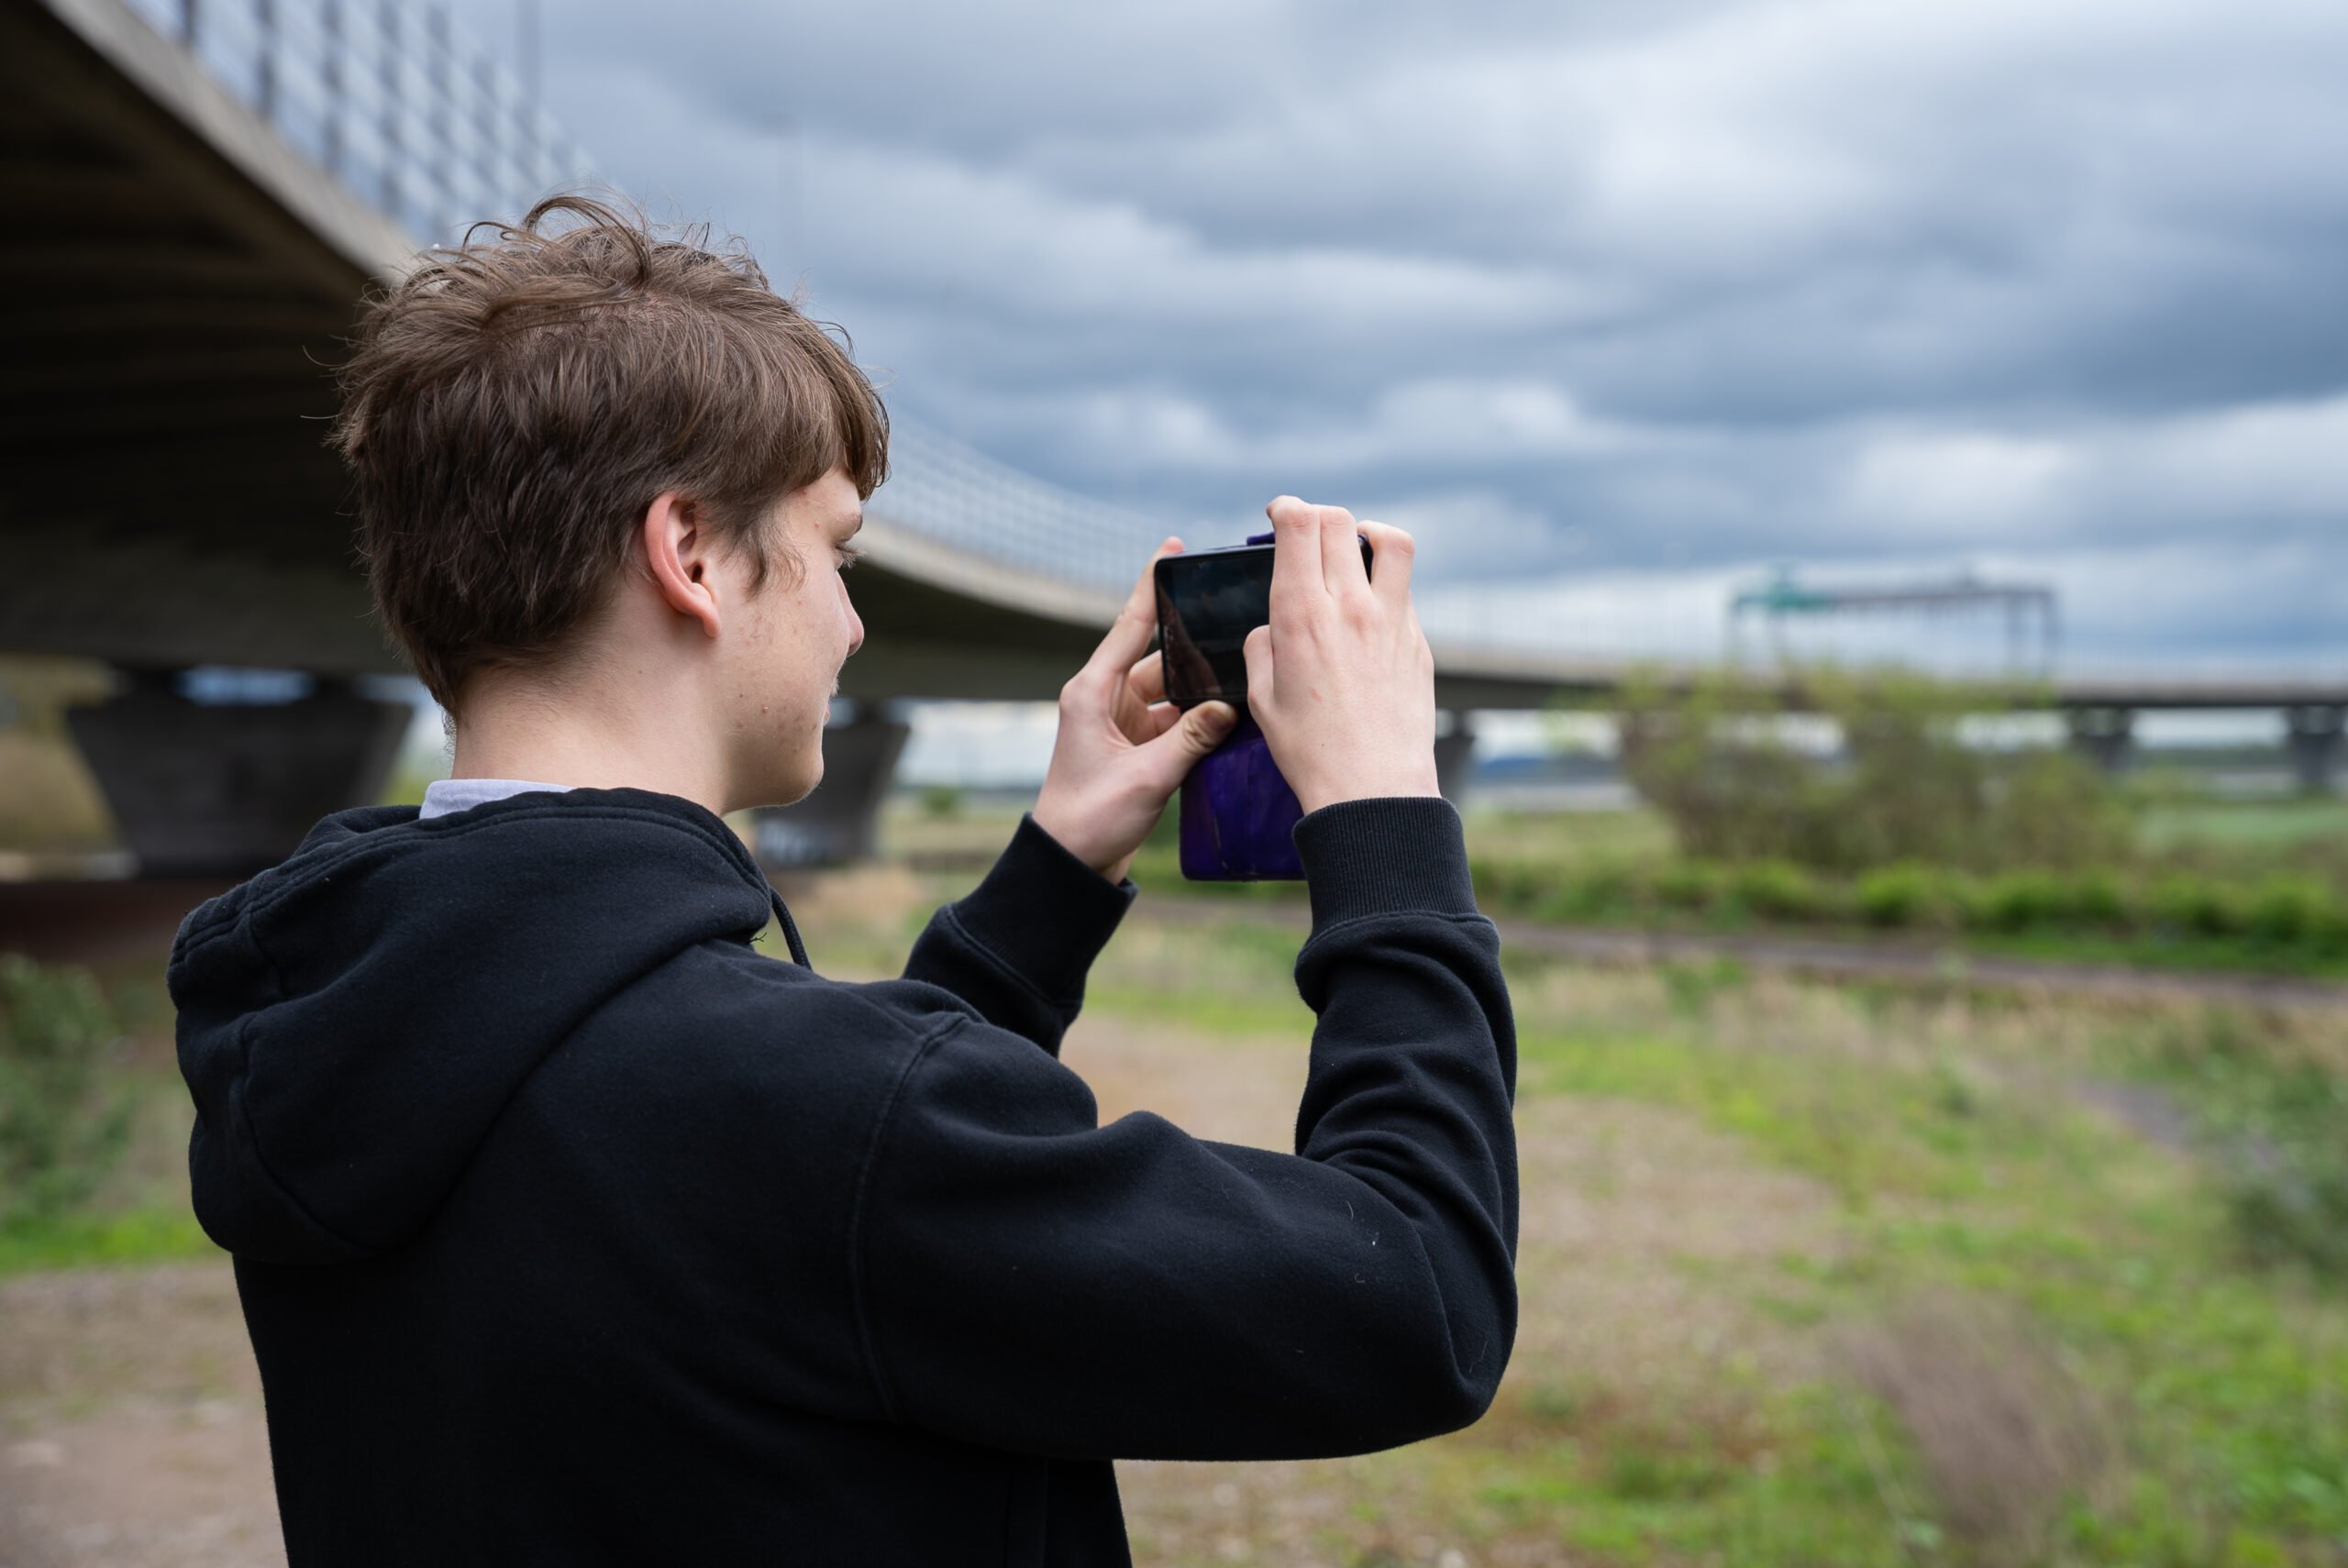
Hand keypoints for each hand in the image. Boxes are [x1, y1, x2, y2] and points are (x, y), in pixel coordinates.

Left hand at [1032, 539, 1238, 881]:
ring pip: (1175, 693)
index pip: (1131, 625)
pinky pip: (1177, 722)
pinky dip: (1201, 722)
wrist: (1070, 867)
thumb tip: (1228, 706)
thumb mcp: (1147, 777)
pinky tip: (1233, 717)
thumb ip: (1191, 738)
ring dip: (1204, 693)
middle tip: (1240, 625)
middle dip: (1199, 648)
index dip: (1152, 585)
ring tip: (1247, 675)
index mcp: (1093, 692)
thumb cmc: (1091, 820)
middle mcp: (1106, 700)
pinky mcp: (1136, 749)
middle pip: (1162, 657)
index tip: (1173, 548)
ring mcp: (1122, 725)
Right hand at [1241, 497, 1439, 815]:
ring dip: (1367, 532)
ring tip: (1355, 547)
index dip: (1286, 507)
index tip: (1279, 514)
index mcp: (1301, 615)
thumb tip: (1273, 626)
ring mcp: (1392, 620)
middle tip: (1306, 532)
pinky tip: (1367, 614)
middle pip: (1339, 522)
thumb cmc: (1308, 750)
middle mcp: (1349, 606)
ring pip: (1390, 541)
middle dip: (1317, 516)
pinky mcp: (1418, 642)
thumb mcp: (1262, 696)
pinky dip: (1383, 587)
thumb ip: (1262, 646)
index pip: (1300, 525)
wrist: (1371, 789)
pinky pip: (1403, 592)